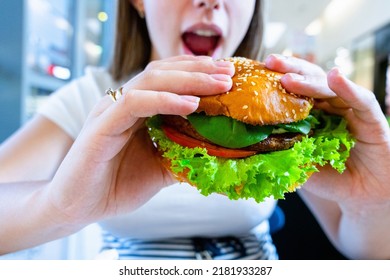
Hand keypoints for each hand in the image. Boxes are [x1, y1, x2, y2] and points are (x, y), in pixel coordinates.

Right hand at [48, 55, 234, 224]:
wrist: (79, 207)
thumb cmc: (115, 185)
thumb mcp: (160, 168)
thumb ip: (182, 155)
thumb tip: (217, 154)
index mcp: (136, 109)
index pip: (168, 78)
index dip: (198, 72)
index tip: (228, 75)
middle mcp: (123, 103)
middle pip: (162, 72)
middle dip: (199, 70)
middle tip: (230, 72)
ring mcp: (110, 111)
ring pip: (150, 80)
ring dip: (188, 80)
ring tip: (219, 84)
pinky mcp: (101, 125)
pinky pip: (134, 103)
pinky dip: (164, 100)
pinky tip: (190, 104)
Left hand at [265, 54, 389, 209]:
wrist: (359, 195)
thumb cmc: (327, 176)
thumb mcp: (297, 162)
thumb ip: (280, 150)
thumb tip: (247, 144)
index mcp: (311, 113)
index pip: (293, 90)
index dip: (276, 79)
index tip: (256, 71)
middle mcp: (330, 106)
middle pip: (309, 81)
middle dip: (289, 70)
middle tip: (270, 62)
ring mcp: (351, 109)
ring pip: (330, 88)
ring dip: (310, 81)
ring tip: (288, 78)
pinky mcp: (372, 118)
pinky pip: (360, 100)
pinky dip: (348, 88)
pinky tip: (335, 77)